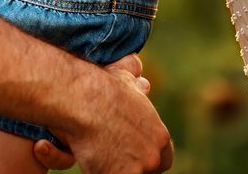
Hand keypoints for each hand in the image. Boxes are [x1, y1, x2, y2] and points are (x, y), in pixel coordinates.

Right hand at [37, 57, 170, 173]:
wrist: (84, 100)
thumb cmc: (101, 88)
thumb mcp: (127, 82)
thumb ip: (138, 89)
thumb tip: (145, 85)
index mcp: (160, 135)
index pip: (163, 158)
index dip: (148, 157)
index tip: (135, 155)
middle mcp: (153, 155)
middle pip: (150, 170)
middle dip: (136, 166)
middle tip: (118, 158)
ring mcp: (137, 170)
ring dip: (119, 169)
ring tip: (102, 157)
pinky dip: (101, 172)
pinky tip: (92, 163)